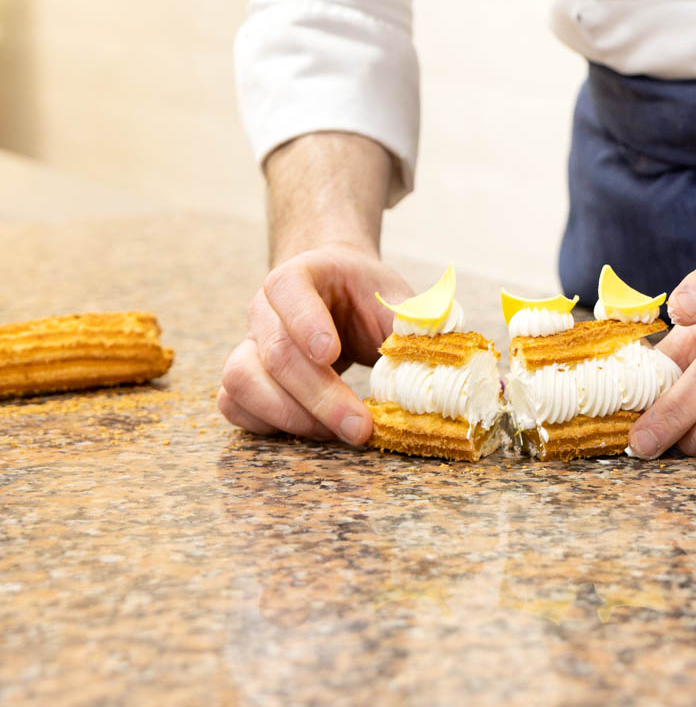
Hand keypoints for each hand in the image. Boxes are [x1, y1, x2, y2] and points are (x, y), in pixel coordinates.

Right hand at [218, 241, 411, 445]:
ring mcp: (248, 344)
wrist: (333, 289)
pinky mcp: (243, 378)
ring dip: (290, 416)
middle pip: (275, 352)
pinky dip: (266, 425)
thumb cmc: (362, 293)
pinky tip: (307, 431)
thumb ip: (412, 320)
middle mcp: (264, 309)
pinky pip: (234, 405)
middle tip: (359, 426)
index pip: (289, 288)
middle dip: (319, 396)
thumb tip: (447, 348)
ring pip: (242, 381)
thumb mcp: (390, 294)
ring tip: (337, 433)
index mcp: (299, 275)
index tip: (331, 354)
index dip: (306, 322)